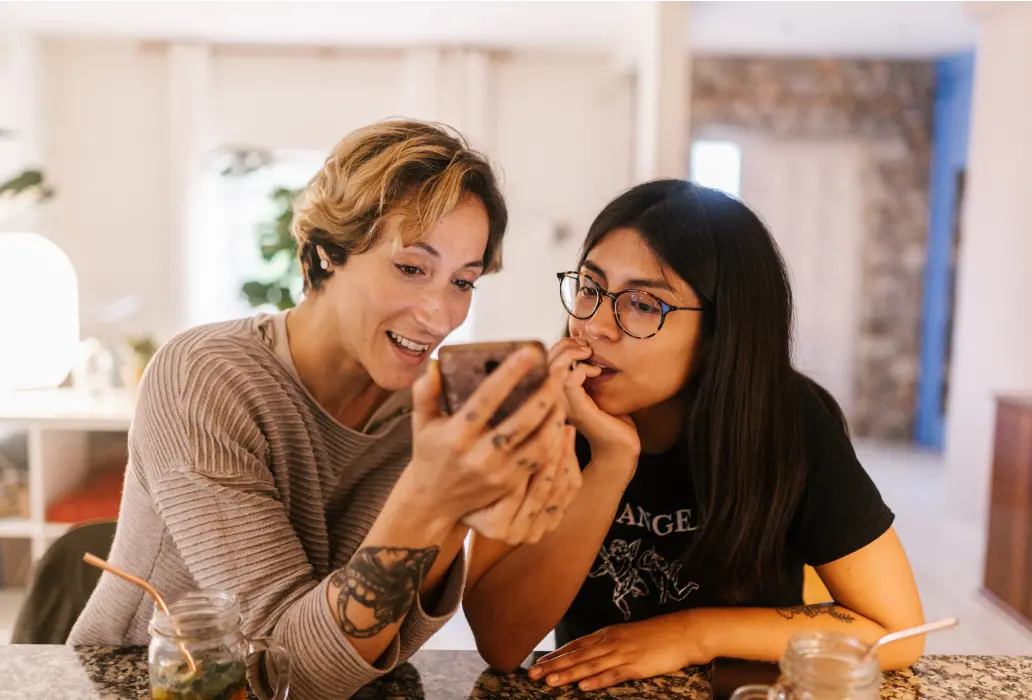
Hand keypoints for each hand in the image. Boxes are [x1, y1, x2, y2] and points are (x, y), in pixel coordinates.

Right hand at [393, 346, 567, 537]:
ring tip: (562, 394)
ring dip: (555, 417)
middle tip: (558, 372)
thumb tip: (435, 365)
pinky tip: (559, 421)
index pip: (486, 399)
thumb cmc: (430, 453)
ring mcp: (497, 472)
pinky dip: (555, 439)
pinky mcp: (510, 484)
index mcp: (455, 435)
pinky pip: (541, 460)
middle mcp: (478, 455)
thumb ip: (425, 393)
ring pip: (539, 443)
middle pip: (522, 421)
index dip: (509, 374)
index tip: (529, 352)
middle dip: (545, 394)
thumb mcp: (421, 423)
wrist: (434, 501)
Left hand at [528, 613, 709, 691]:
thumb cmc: (656, 635)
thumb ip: (607, 643)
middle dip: (554, 666)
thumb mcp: (626, 635)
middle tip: (533, 675)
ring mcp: (622, 654)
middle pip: (577, 656)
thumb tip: (590, 653)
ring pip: (590, 666)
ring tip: (550, 682)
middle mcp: (610, 642)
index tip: (537, 664)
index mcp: (607, 634)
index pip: (575, 645)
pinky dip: (597, 680)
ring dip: (568, 674)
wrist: (682, 632)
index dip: (555, 656)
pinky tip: (583, 687)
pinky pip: (613, 675)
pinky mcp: (636, 666)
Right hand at [548, 338, 639, 461]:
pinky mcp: (579, 410)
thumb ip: (585, 372)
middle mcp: (556, 398)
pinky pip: (570, 381)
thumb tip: (584, 346)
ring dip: (571, 354)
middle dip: (564, 345)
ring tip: (588, 352)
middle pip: (545, 361)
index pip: (544, 361)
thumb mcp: (594, 388)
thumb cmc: (611, 417)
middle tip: (585, 346)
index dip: (559, 346)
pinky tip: (596, 371)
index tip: (582, 344)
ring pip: (554, 369)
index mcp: (556, 392)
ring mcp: (565, 405)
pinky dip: (583, 369)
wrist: (621, 446)